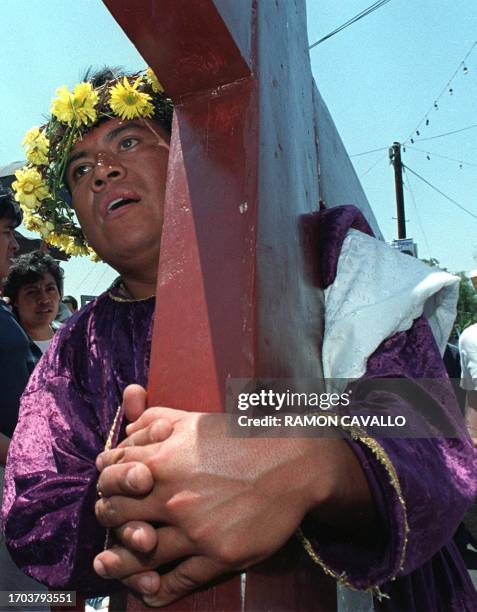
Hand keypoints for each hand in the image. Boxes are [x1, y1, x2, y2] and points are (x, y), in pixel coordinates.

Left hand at [94, 402, 372, 606]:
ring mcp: (195, 530)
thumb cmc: (243, 438)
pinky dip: (156, 589)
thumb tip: (127, 428)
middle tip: (110, 520)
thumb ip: (157, 420)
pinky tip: (147, 590)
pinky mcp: (218, 556)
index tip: (108, 487)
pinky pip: (177, 581)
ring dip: (119, 561)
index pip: (111, 475)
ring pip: (140, 554)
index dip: (104, 481)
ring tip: (108, 565)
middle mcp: (174, 497)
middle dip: (107, 516)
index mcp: (165, 460)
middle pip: (116, 515)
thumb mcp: (196, 420)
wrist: (294, 463)